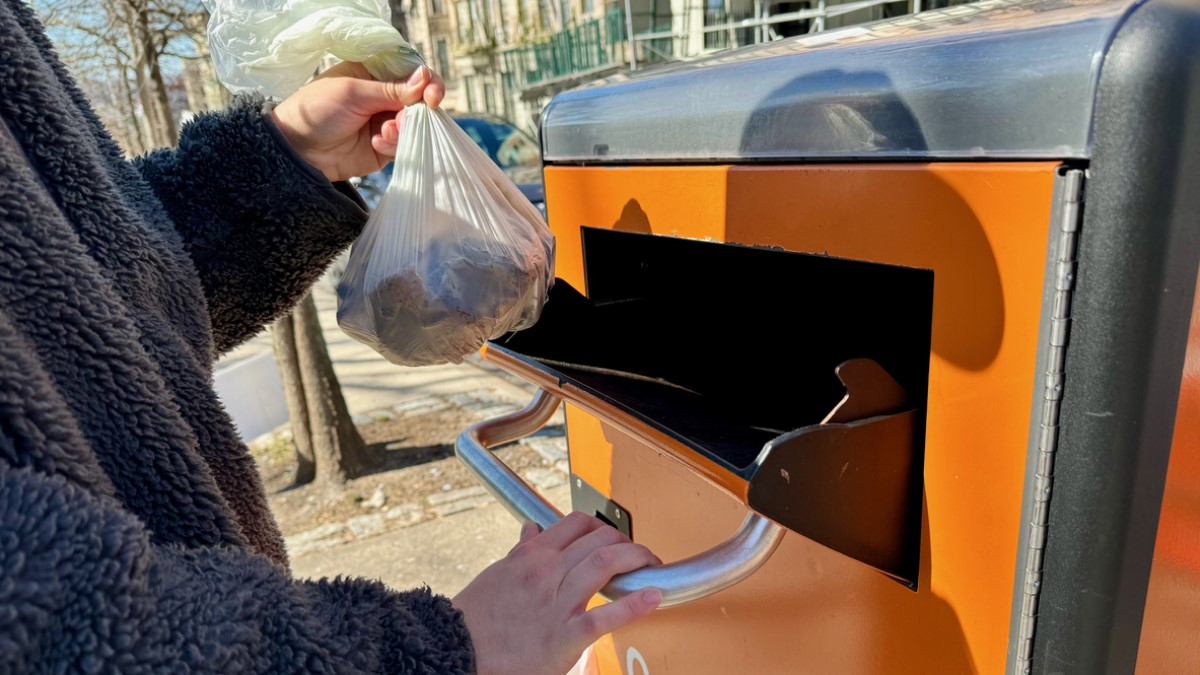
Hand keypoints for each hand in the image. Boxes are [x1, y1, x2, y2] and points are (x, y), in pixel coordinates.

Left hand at [270, 61, 445, 182]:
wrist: (298, 149)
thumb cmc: (317, 110)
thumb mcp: (353, 92)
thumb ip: (391, 89)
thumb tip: (425, 78)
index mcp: (375, 74)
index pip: (411, 72)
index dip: (427, 81)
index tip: (431, 94)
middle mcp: (384, 96)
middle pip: (419, 100)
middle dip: (420, 110)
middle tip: (413, 116)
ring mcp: (385, 121)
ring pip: (415, 124)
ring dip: (405, 129)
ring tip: (384, 133)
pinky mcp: (385, 146)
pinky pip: (404, 144)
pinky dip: (395, 144)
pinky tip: (375, 143)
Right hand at [452, 512, 662, 674]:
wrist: (456, 653)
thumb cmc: (473, 620)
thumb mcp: (496, 576)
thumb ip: (520, 552)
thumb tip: (532, 528)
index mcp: (530, 557)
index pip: (576, 523)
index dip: (603, 526)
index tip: (613, 536)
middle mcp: (545, 573)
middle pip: (599, 540)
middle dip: (626, 542)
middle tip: (639, 555)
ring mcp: (555, 604)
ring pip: (604, 565)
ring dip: (636, 561)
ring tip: (651, 566)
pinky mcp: (564, 637)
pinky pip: (603, 616)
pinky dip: (633, 605)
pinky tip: (652, 597)